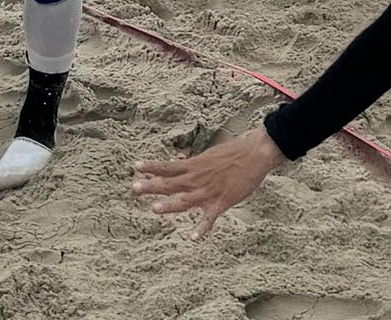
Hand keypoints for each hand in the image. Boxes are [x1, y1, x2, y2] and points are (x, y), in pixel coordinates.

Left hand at [133, 125, 284, 234]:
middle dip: (152, 186)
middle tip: (134, 188)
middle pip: (171, 183)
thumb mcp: (210, 155)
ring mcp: (209, 191)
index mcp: (195, 165)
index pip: (168, 166)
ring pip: (185, 199)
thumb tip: (181, 161)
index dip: (152, 167)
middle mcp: (198, 178)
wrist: (256, 154)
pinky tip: (193, 238)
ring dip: (170, 205)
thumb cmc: (234, 153)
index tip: (135, 167)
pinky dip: (202, 228)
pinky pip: (209, 217)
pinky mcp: (222, 201)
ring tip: (154, 209)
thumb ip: (195, 163)